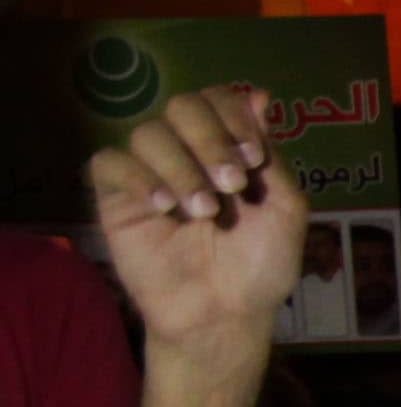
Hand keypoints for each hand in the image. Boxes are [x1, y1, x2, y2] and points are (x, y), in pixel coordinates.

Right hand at [83, 84, 306, 354]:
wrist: (227, 313)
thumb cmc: (261, 263)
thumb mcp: (284, 207)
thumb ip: (269, 153)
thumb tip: (258, 93)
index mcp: (228, 147)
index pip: (218, 99)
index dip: (234, 118)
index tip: (254, 159)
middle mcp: (188, 153)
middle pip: (182, 106)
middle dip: (210, 138)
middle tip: (231, 183)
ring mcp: (151, 173)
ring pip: (148, 134)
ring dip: (182, 167)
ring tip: (204, 211)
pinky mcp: (118, 200)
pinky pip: (109, 163)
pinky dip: (139, 178)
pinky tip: (165, 208)